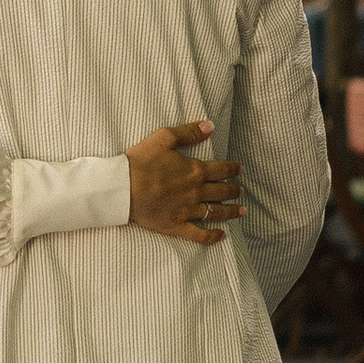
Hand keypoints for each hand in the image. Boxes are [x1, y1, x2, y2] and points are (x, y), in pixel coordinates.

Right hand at [127, 121, 245, 247]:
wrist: (122, 188)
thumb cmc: (141, 161)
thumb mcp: (164, 138)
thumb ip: (189, 132)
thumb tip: (210, 126)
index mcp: (195, 171)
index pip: (222, 170)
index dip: (233, 169)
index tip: (240, 169)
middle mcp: (196, 192)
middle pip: (222, 192)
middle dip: (234, 190)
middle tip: (241, 190)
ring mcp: (188, 211)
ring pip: (216, 212)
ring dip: (231, 211)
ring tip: (241, 211)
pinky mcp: (177, 225)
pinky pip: (200, 234)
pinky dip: (213, 236)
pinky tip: (222, 235)